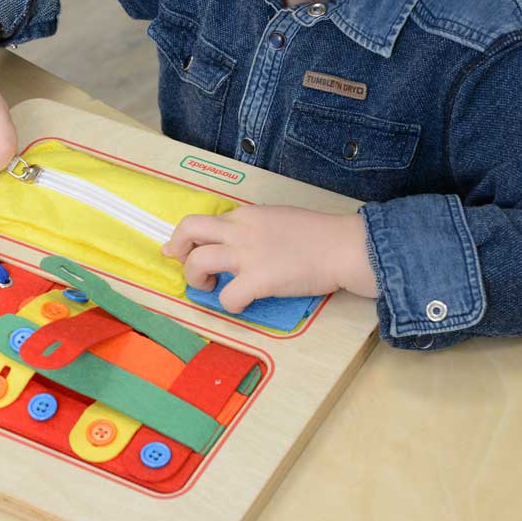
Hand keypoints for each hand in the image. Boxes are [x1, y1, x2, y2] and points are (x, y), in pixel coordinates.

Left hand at [161, 205, 377, 312]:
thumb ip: (253, 227)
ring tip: (210, 287)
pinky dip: (230, 305)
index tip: (181, 249)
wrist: (343, 246)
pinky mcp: (259, 280)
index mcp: (245, 215)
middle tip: (182, 264)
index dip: (186, 237)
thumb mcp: (278, 218)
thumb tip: (237, 242)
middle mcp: (240, 231)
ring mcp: (248, 255)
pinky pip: (227, 297)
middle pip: (188, 230)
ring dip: (196, 279)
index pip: (202, 219)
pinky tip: (242, 304)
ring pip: (197, 263)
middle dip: (178, 249)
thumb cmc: (319, 235)